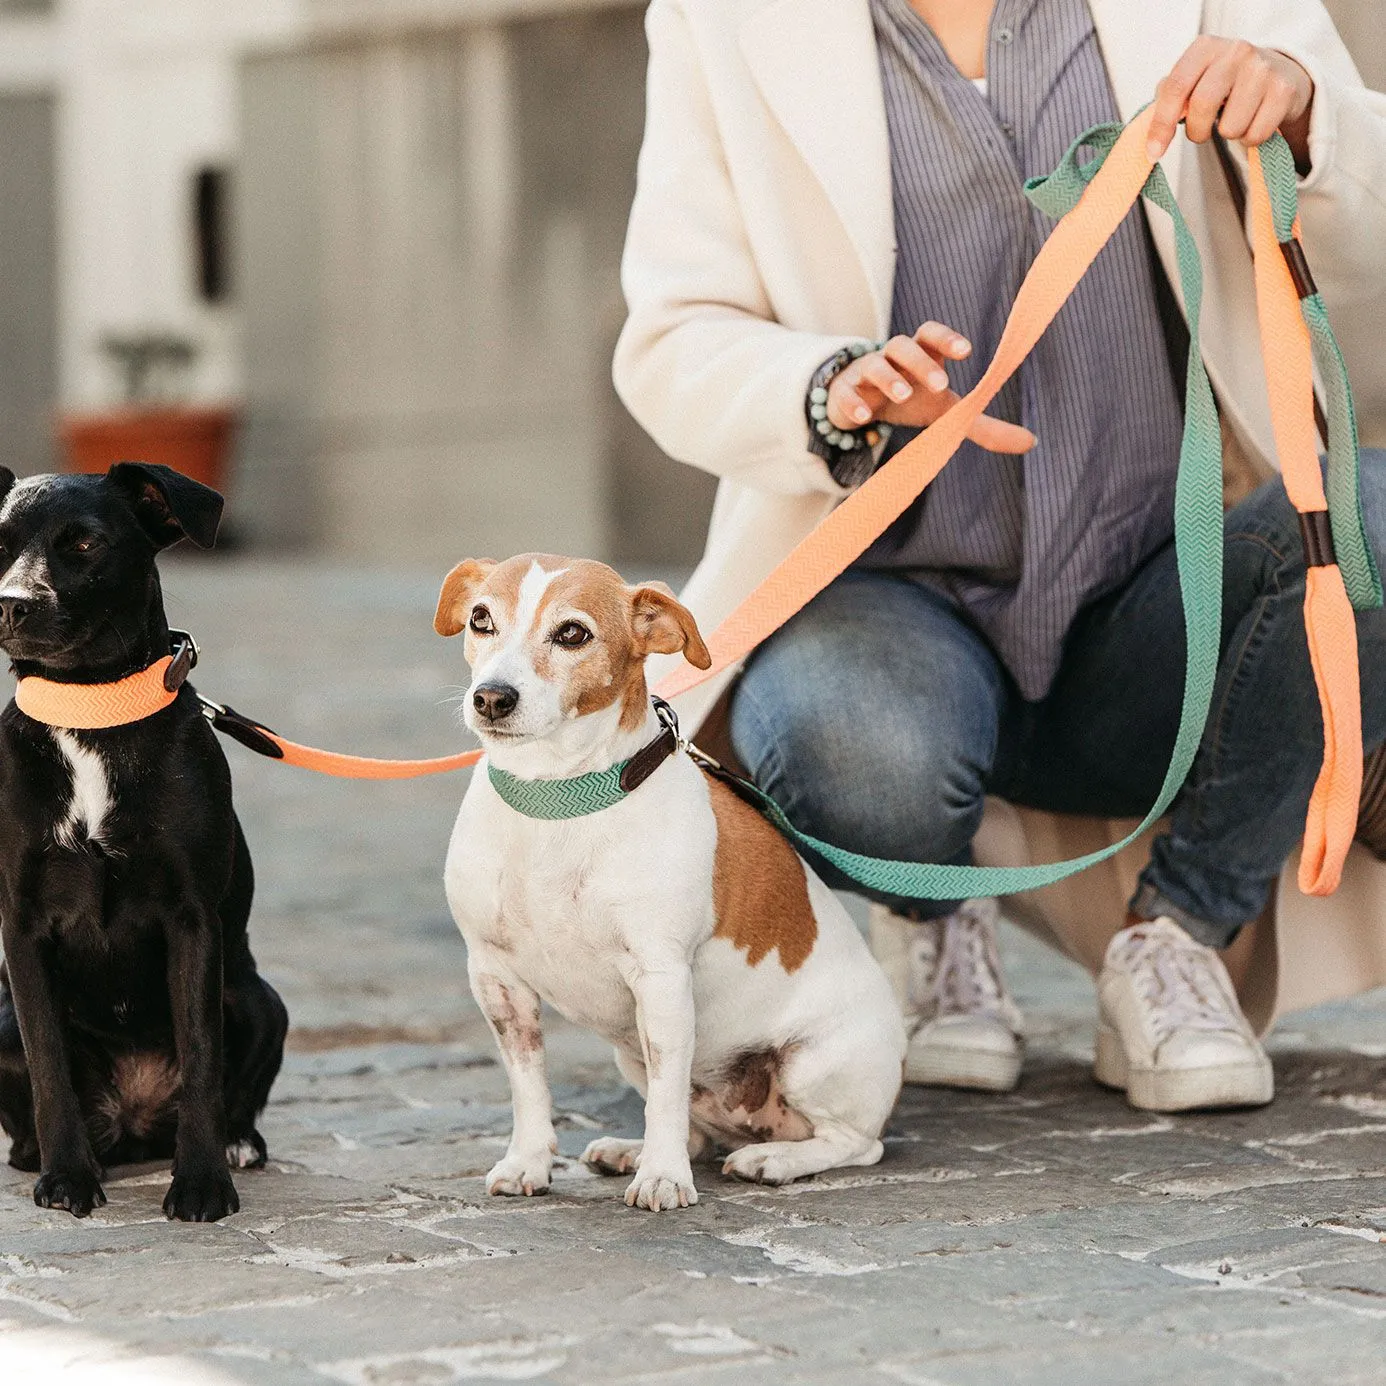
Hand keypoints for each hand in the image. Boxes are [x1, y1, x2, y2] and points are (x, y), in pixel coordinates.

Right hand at [826, 322, 1034, 454]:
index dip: (947, 339)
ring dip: (889, 378)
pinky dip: (853, 403)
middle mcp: (891, 358)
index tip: (968, 351)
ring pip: (874, 365)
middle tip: (943, 385)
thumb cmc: (909, 398)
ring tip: (903, 396)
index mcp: (919, 355)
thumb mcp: (943, 409)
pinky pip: (845, 393)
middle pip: (903, 346)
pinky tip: (864, 417)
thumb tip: (1032, 443)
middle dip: (922, 362)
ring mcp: (864, 373)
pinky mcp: (842, 393)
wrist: (859, 403)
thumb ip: (981, 424)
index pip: (931, 334)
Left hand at [1147, 37, 1313, 169]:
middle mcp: (1236, 52)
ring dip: (1227, 135)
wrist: (1278, 71)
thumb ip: (1170, 96)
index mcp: (1205, 48)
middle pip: (1201, 107)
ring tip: (1233, 118)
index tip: (1154, 151)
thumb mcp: (1195, 78)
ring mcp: (1263, 69)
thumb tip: (1150, 131)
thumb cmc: (1226, 81)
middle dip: (1196, 131)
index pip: (1175, 87)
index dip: (1161, 124)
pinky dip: (1250, 138)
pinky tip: (1253, 119)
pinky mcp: (1284, 90)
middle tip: (1201, 131)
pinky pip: (1255, 135)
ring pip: (1230, 128)